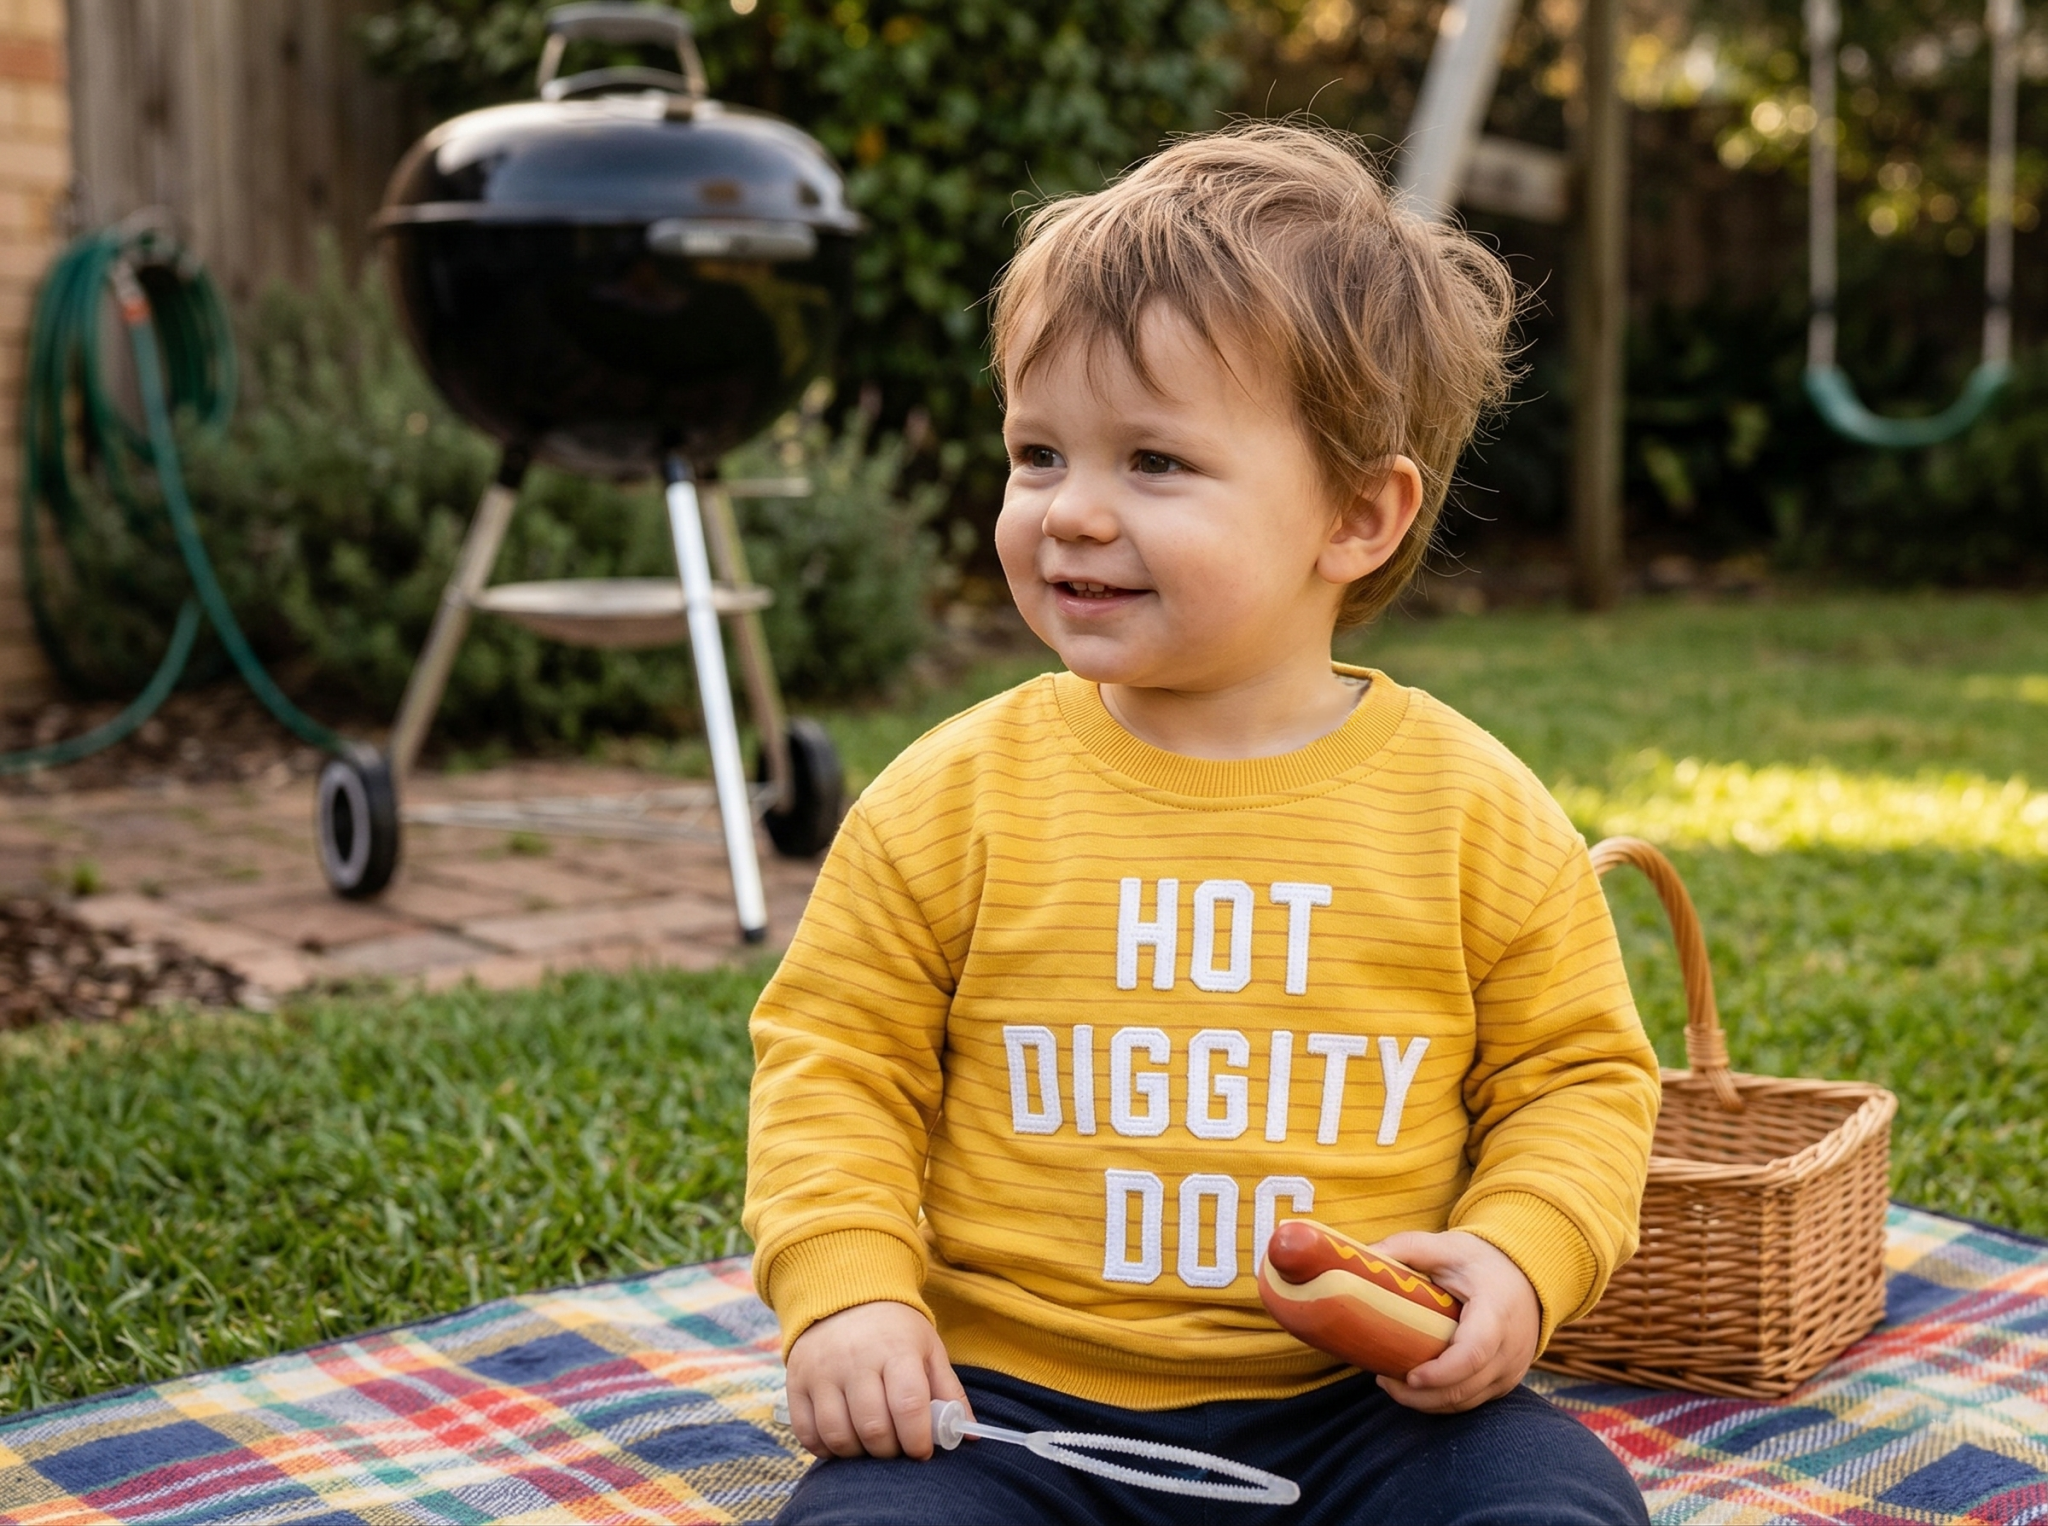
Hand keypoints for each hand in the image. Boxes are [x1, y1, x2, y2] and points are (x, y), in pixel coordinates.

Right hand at [784, 1300, 969, 1460]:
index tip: (922, 1450)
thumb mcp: (928, 1349)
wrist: (844, 1297)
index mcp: (895, 1350)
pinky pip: (807, 1434)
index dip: (918, 1439)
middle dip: (891, 1451)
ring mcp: (821, 1373)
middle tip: (897, 1447)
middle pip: (873, 1427)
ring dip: (859, 1453)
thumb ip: (948, 1392)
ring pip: (839, 1436)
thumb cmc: (894, 1330)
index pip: (908, 1405)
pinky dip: (826, 1449)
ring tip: (872, 1445)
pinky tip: (843, 1440)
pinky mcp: (796, 1384)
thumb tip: (969, 1435)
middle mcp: (855, 1360)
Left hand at [1368, 1231, 1539, 1413]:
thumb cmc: (1481, 1261)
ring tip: (1390, 1384)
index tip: (1410, 1376)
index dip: (1441, 1372)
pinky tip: (1415, 1389)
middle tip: (1383, 1380)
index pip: (1473, 1353)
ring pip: (1467, 1401)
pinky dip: (1442, 1401)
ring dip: (1427, 1402)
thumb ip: (1407, 1248)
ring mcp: (1510, 1369)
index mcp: (1497, 1312)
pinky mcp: (1504, 1381)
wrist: (1526, 1277)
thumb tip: (1362, 1253)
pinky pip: (1472, 1401)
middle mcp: (1510, 1348)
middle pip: (1465, 1387)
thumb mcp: (1446, 1246)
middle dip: (1422, 1395)